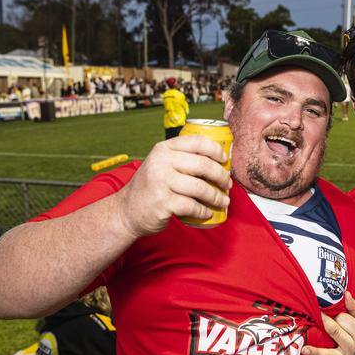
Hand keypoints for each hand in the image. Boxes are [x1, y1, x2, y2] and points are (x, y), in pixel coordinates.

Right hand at [116, 134, 231, 236]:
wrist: (127, 210)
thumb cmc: (151, 187)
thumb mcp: (160, 164)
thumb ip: (181, 159)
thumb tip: (218, 161)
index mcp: (164, 149)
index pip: (197, 141)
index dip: (216, 150)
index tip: (225, 160)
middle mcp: (161, 162)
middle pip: (203, 165)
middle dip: (221, 176)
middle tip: (227, 184)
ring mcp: (161, 182)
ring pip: (200, 187)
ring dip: (217, 196)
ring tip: (223, 201)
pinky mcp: (163, 202)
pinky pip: (192, 206)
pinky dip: (204, 211)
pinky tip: (207, 213)